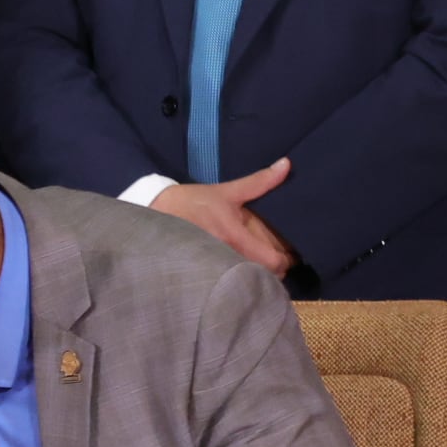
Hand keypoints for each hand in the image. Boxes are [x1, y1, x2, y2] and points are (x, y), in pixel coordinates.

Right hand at [151, 159, 294, 275]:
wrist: (156, 211)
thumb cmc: (193, 202)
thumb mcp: (227, 191)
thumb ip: (259, 182)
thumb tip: (286, 164)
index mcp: (235, 238)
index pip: (273, 263)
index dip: (287, 261)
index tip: (291, 254)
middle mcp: (226, 257)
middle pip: (264, 278)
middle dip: (275, 271)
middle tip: (278, 259)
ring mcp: (215, 268)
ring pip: (248, 282)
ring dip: (259, 275)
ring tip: (262, 264)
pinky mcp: (205, 272)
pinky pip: (232, 282)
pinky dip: (242, 278)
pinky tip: (242, 269)